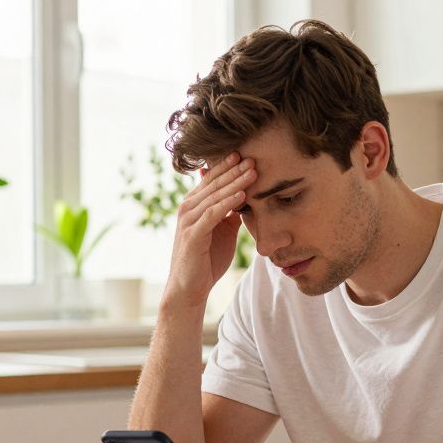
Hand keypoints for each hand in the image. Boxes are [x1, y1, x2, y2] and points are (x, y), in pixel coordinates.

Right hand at [161, 153, 255, 309]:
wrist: (190, 287)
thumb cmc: (207, 259)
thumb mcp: (223, 230)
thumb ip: (230, 212)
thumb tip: (245, 195)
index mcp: (194, 204)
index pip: (212, 179)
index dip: (229, 166)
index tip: (247, 154)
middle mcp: (188, 208)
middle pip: (214, 184)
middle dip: (235, 170)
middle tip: (253, 157)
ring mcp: (189, 220)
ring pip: (215, 196)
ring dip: (235, 183)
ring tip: (252, 172)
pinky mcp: (193, 234)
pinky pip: (212, 215)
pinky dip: (227, 204)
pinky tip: (242, 196)